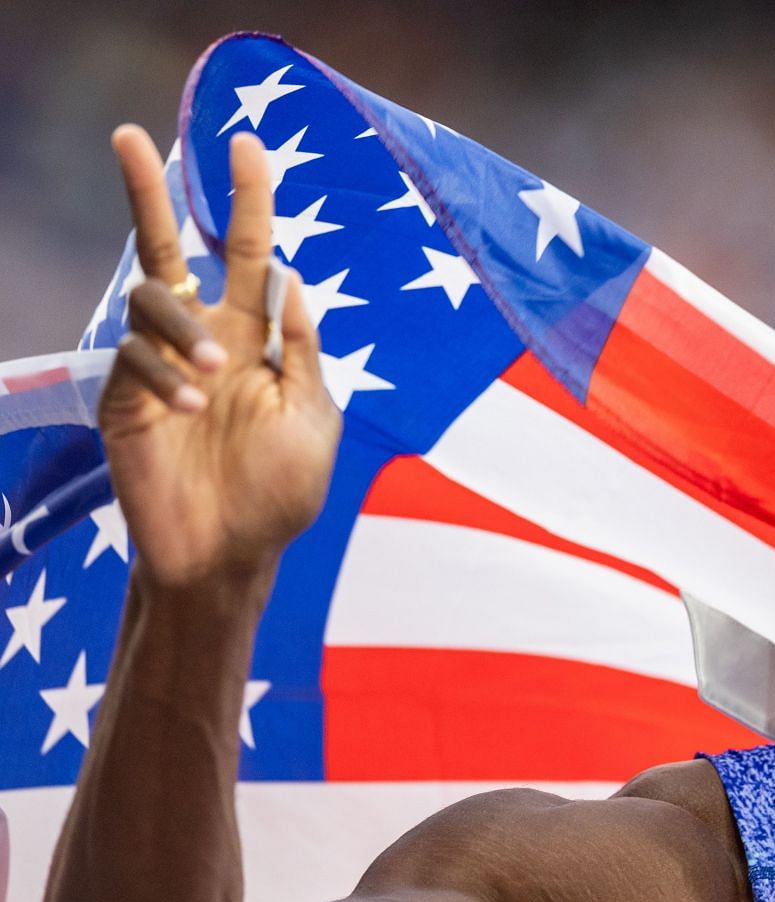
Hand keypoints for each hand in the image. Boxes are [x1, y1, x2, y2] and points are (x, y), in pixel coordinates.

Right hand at [97, 125, 338, 588]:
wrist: (230, 555)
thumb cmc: (280, 492)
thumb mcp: (312, 418)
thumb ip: (302, 351)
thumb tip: (290, 276)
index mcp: (253, 337)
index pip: (245, 254)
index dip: (248, 200)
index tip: (246, 144)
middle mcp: (202, 339)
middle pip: (164, 249)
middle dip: (147, 191)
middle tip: (128, 135)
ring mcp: (158, 366)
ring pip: (152, 301)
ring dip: (185, 328)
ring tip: (216, 375)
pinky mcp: (123, 399)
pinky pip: (134, 359)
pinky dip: (166, 374)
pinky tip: (191, 409)